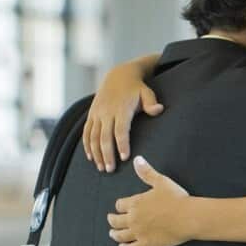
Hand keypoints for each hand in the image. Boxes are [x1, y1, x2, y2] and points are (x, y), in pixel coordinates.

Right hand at [84, 56, 163, 172]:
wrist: (118, 76)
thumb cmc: (137, 88)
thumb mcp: (147, 92)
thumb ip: (151, 102)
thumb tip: (159, 109)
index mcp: (121, 109)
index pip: (121, 130)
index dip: (122, 144)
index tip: (124, 157)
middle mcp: (106, 112)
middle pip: (104, 137)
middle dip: (107, 154)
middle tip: (111, 170)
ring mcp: (97, 114)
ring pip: (93, 136)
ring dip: (96, 153)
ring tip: (102, 168)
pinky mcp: (91, 115)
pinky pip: (86, 132)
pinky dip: (87, 145)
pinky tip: (91, 157)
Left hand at [107, 156, 192, 245]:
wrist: (188, 217)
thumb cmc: (176, 198)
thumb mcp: (161, 182)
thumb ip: (147, 172)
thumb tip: (137, 160)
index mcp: (136, 203)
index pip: (120, 205)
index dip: (119, 206)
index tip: (119, 207)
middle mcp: (133, 218)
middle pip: (116, 220)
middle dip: (112, 220)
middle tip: (111, 220)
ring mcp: (139, 232)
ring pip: (120, 235)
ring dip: (115, 234)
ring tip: (113, 234)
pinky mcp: (146, 244)